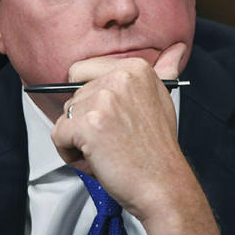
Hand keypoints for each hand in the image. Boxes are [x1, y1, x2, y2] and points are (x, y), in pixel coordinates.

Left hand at [50, 42, 219, 234]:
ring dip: (78, 140)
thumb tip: (176, 48)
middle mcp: (119, 77)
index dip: (91, 102)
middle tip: (115, 142)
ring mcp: (103, 99)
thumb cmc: (158, 150)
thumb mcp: (162, 101)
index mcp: (135, 67)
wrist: (163, 185)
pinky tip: (97, 160)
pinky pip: (58, 136)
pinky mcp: (88, 124)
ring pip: (64, 117)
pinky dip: (70, 154)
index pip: (82, 72)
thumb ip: (164, 71)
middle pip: (73, 97)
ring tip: (108, 152)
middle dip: (85, 124)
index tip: (113, 120)